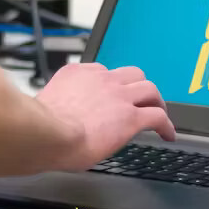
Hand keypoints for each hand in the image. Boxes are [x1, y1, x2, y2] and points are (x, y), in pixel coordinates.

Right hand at [35, 63, 176, 169]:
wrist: (46, 135)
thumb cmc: (40, 128)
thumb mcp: (46, 104)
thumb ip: (58, 104)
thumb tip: (56, 119)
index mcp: (78, 74)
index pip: (103, 73)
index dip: (112, 85)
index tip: (112, 95)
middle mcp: (101, 80)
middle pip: (132, 74)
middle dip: (139, 86)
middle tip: (142, 99)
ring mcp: (119, 97)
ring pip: (149, 89)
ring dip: (156, 101)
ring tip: (159, 112)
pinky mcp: (131, 117)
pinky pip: (158, 116)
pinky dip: (166, 125)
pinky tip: (168, 134)